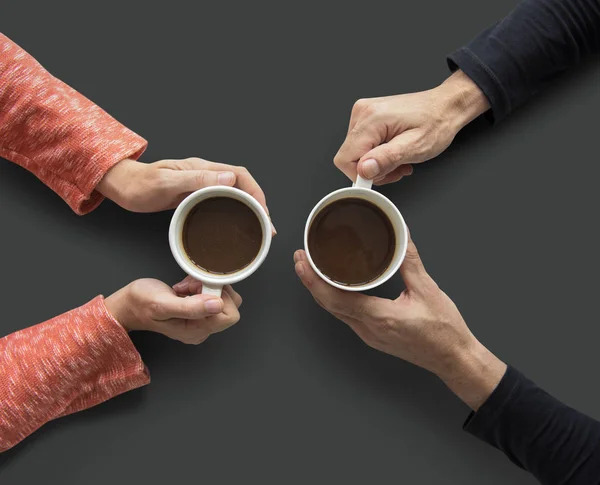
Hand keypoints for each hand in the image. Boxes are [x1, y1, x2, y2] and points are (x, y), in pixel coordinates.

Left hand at [98, 157, 271, 219]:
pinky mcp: (196, 196)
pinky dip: (235, 213)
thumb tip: (229, 179)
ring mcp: (201, 185)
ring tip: (258, 229)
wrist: (123, 186)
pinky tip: (237, 225)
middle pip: (242, 186)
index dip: (256, 192)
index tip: (263, 211)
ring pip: (235, 195)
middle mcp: (205, 175)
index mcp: (202, 168)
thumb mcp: (167, 182)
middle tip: (266, 227)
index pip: (240, 175)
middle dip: (259, 204)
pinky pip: (222, 202)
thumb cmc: (140, 184)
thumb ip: (196, 179)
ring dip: (249, 210)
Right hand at [105, 276, 241, 344]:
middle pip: (229, 306)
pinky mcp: (198, 313)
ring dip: (205, 287)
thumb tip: (218, 304)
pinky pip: (212, 296)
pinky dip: (200, 287)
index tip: (199, 289)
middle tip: (190, 287)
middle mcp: (202, 330)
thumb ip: (191, 307)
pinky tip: (185, 289)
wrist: (128, 305)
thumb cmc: (141, 304)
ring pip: (221, 298)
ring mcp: (200, 322)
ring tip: (185, 288)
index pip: (230, 315)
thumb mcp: (163, 304)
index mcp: (197, 331)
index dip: (219, 297)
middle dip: (212, 290)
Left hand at [293, 239, 505, 409]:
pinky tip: (334, 287)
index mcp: (379, 317)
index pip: (335, 298)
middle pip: (328, 305)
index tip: (302, 262)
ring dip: (320, 290)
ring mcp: (369, 335)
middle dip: (310, 281)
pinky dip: (334, 299)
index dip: (314, 280)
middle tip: (300, 259)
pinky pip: (346, 316)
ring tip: (311, 270)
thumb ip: (411, 261)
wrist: (453, 358)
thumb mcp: (428, 290)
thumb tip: (402, 236)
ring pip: (335, 312)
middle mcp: (368, 330)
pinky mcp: (373, 336)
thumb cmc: (444, 331)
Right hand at [334, 70, 489, 184]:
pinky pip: (362, 146)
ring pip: (356, 154)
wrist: (445, 106)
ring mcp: (363, 114)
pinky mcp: (367, 118)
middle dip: (372, 169)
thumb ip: (387, 159)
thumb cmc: (436, 123)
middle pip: (349, 157)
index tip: (381, 175)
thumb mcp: (415, 147)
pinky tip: (394, 152)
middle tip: (397, 167)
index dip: (361, 174)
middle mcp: (363, 113)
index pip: (345, 158)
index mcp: (372, 118)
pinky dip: (377, 154)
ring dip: (377, 163)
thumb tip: (363, 170)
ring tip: (399, 158)